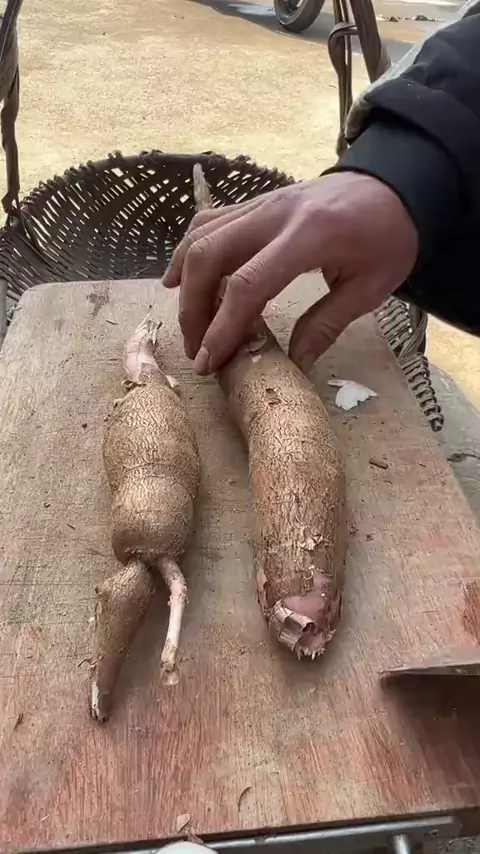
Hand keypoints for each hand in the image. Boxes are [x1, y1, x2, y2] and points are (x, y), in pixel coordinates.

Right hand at [163, 171, 417, 374]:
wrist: (395, 186)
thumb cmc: (388, 238)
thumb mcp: (370, 288)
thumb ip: (326, 324)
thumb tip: (295, 366)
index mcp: (309, 236)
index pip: (247, 284)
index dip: (221, 327)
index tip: (208, 362)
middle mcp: (274, 214)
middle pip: (209, 256)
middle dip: (192, 309)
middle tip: (197, 349)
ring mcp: (261, 204)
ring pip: (200, 236)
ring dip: (185, 282)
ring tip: (189, 323)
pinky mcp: (255, 203)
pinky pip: (208, 223)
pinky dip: (188, 252)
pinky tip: (180, 279)